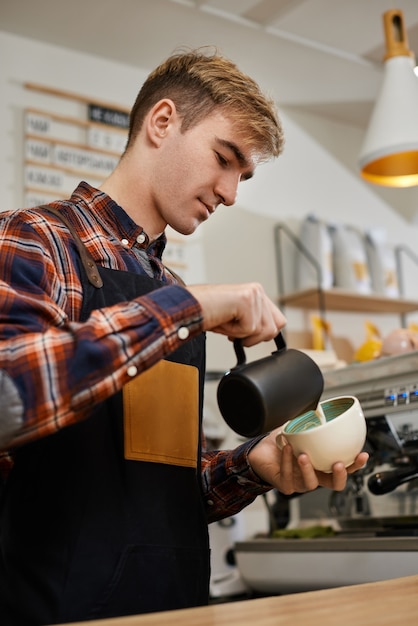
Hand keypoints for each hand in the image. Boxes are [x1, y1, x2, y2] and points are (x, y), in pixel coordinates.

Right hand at [187, 282, 285, 345]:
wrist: (188, 307)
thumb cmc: (207, 313)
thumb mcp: (237, 319)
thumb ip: (254, 321)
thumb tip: (270, 334)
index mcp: (256, 294)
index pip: (279, 321)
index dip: (264, 334)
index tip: (249, 336)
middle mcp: (257, 291)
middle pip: (273, 329)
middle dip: (253, 337)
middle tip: (234, 331)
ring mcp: (253, 294)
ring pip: (262, 331)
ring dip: (241, 335)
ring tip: (226, 323)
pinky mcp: (247, 301)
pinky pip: (249, 330)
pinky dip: (233, 332)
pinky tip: (223, 320)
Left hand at [248, 428, 368, 492]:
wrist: (260, 450)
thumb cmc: (282, 441)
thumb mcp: (299, 429)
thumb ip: (311, 420)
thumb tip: (320, 406)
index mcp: (322, 464)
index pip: (344, 468)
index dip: (355, 465)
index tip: (362, 454)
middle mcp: (314, 475)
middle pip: (334, 484)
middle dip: (340, 476)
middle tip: (338, 464)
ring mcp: (299, 481)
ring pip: (310, 483)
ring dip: (308, 469)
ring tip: (304, 455)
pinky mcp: (284, 484)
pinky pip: (288, 477)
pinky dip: (287, 462)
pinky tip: (287, 448)